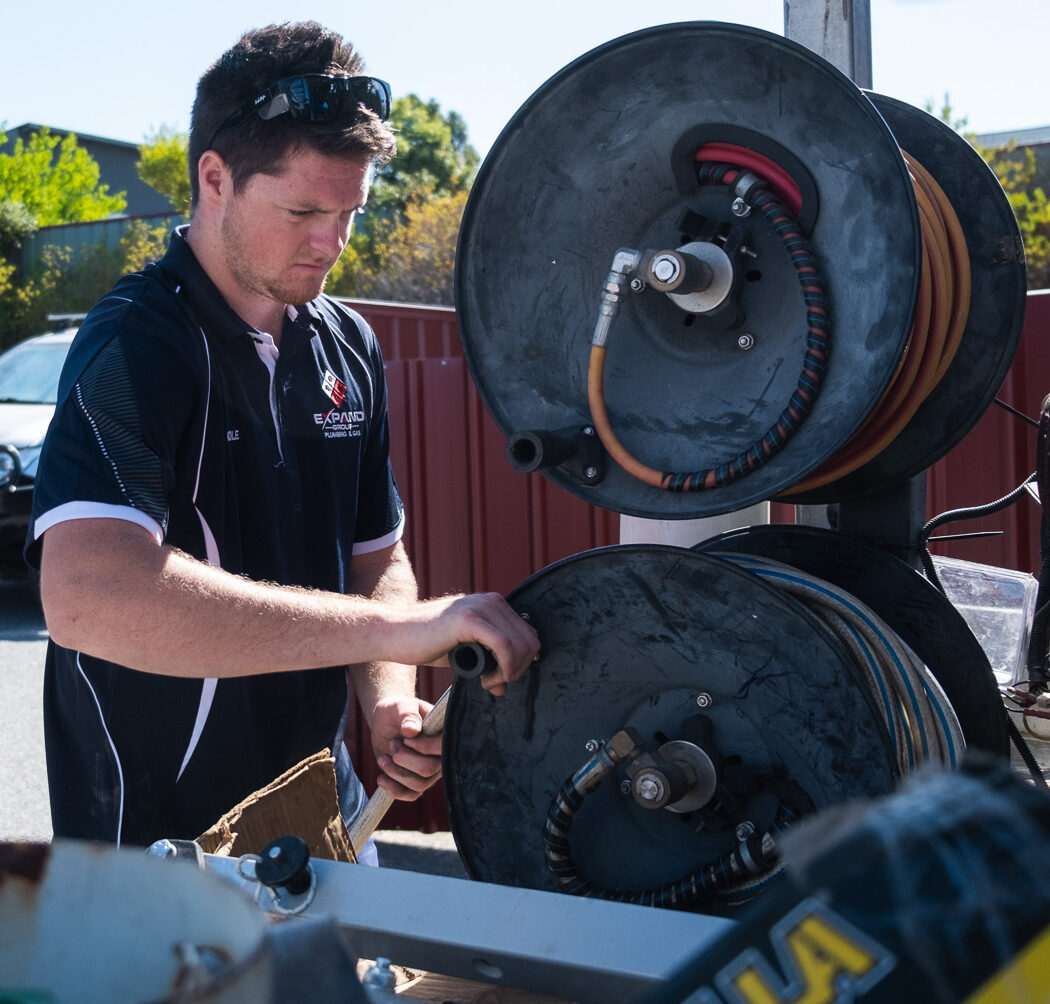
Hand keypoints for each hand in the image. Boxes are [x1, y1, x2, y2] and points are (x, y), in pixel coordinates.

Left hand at [369, 696, 442, 800]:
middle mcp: (442, 755)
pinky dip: (394, 790)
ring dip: (395, 772)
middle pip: (428, 769)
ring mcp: (431, 771)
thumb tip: (412, 730)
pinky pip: (411, 795)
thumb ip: (407, 715)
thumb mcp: (400, 707)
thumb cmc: (397, 711)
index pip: (443, 748)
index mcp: (444, 734)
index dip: (423, 747)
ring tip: (383, 758)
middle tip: (392, 744)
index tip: (405, 738)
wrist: (387, 722)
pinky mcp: (417, 781)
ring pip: (419, 785)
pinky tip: (381, 778)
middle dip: (403, 758)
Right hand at [407, 592, 540, 696]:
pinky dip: (503, 667)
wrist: (394, 634)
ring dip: (510, 670)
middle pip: (530, 640)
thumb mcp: (464, 655)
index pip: (528, 634)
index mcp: (493, 605)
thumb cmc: (426, 644)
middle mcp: (491, 601)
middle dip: (518, 669)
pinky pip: (504, 644)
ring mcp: (480, 606)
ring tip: (488, 682)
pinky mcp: (468, 618)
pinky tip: (485, 678)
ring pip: (520, 643)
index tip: (502, 678)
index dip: (522, 662)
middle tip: (495, 684)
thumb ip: (486, 665)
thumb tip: (504, 687)